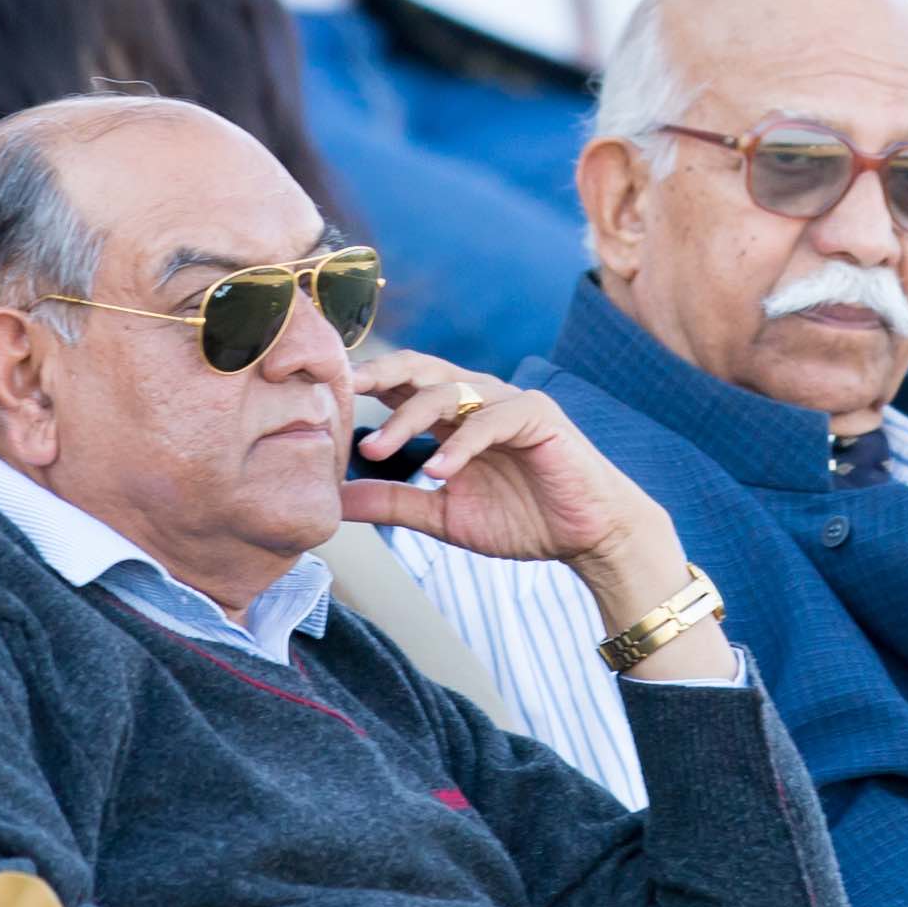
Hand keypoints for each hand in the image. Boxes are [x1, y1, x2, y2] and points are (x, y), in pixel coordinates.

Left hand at [334, 354, 710, 635]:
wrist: (589, 537)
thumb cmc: (523, 520)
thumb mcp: (443, 515)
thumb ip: (394, 502)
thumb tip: (335, 501)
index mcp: (454, 415)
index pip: (401, 385)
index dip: (362, 386)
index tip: (318, 400)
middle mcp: (478, 398)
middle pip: (419, 369)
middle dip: (377, 375)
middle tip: (338, 394)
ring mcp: (509, 402)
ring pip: (450, 389)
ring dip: (408, 418)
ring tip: (377, 450)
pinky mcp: (540, 416)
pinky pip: (493, 421)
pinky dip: (462, 444)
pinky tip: (439, 471)